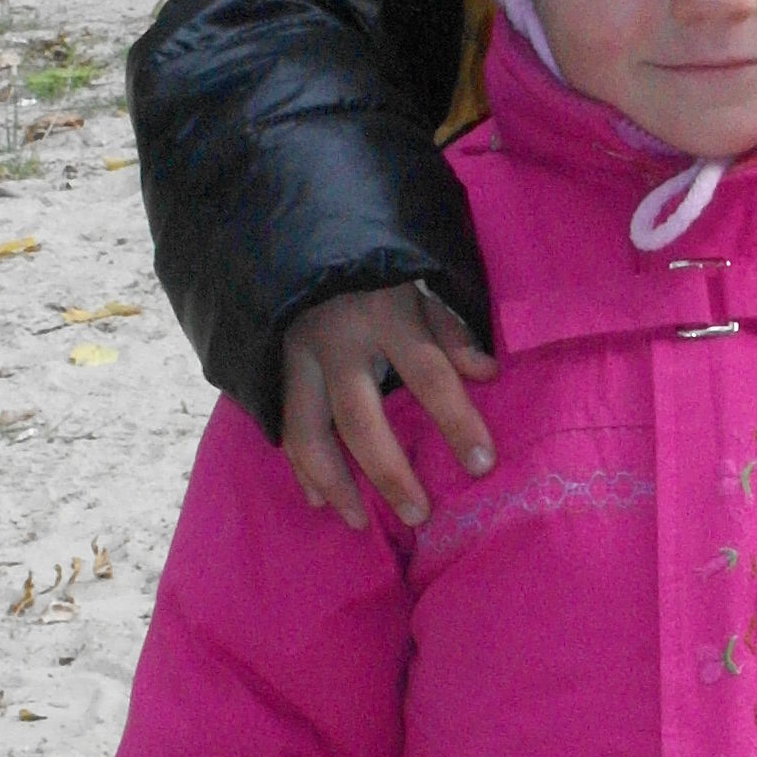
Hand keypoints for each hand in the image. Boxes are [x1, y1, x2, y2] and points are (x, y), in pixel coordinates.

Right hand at [280, 284, 496, 529]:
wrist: (295, 233)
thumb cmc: (373, 264)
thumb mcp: (419, 283)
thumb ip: (451, 329)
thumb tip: (487, 373)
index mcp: (386, 312)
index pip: (429, 375)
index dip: (458, 422)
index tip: (483, 465)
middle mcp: (336, 338)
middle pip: (361, 419)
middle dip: (390, 473)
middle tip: (419, 515)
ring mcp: (295, 355)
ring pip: (307, 432)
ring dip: (335, 483)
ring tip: (360, 522)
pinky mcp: (269, 366)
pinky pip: (282, 426)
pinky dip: (298, 466)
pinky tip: (320, 499)